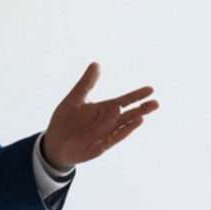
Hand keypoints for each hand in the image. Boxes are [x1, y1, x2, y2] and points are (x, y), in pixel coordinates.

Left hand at [41, 62, 157, 170]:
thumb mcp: (75, 98)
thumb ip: (87, 83)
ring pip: (124, 125)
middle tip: (156, 102)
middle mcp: (109, 121)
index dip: (137, 95)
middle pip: (129, 113)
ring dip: (135, 119)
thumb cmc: (65, 121)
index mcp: (104, 109)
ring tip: (147, 111)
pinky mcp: (100, 146)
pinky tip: (134, 123)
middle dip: (142, 108)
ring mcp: (106, 134)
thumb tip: (96, 63)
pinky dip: (125, 131)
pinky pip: (115, 137)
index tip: (150, 89)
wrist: (54, 142)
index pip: (125, 101)